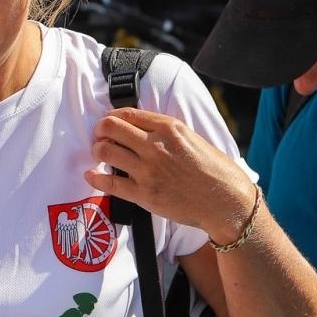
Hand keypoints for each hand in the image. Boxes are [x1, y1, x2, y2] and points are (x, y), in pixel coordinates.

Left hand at [84, 106, 256, 241]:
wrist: (225, 201)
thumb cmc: (214, 170)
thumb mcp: (192, 137)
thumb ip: (165, 130)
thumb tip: (139, 127)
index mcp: (169, 128)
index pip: (127, 114)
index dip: (112, 116)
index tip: (108, 122)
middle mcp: (156, 146)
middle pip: (110, 127)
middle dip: (100, 130)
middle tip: (100, 136)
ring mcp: (148, 171)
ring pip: (105, 151)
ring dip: (97, 150)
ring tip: (100, 154)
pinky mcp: (144, 195)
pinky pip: (109, 182)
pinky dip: (95, 176)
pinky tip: (91, 175)